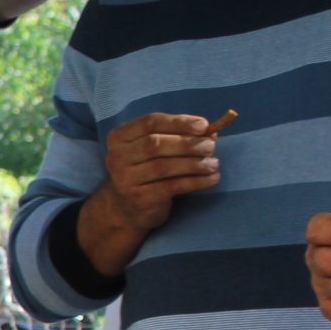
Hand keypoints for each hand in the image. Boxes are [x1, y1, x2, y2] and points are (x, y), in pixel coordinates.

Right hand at [93, 111, 221, 238]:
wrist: (127, 207)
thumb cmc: (146, 170)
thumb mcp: (154, 149)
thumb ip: (177, 136)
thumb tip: (210, 132)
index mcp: (119, 137)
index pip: (149, 122)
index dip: (178, 122)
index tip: (203, 126)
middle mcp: (116, 157)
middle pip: (155, 144)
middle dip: (187, 143)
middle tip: (210, 147)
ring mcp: (125, 179)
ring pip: (163, 166)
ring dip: (194, 164)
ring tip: (214, 164)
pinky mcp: (138, 198)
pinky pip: (171, 186)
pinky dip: (195, 181)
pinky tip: (211, 179)